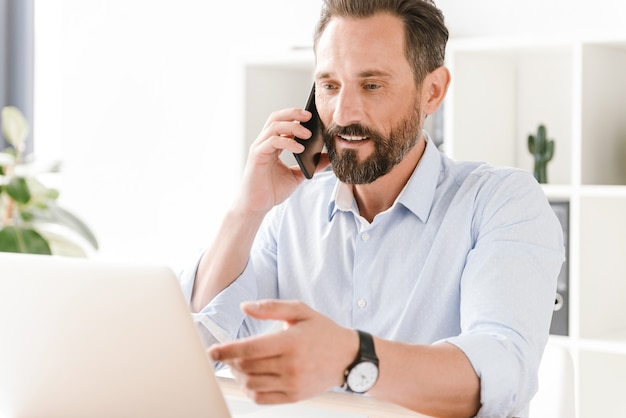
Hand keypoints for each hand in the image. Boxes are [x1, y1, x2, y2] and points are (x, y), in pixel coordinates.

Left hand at [208, 300, 356, 403]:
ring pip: (251, 384)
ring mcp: (292, 384)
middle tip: (226, 354)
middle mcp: (291, 366)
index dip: (226, 351)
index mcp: (291, 342)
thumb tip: (245, 307)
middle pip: (247, 367)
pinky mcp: (294, 396)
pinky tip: (250, 378)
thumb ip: (271, 307)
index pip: (250, 349)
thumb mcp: (300, 311)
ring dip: (238, 375)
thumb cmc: (324, 332)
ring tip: (238, 364)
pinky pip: (262, 398)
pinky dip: (249, 389)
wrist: (348, 357)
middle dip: (230, 361)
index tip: (213, 351)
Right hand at [236, 108, 329, 214]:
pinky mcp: (257, 156)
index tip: (313, 117)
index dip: (296, 116)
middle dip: (293, 113)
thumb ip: (311, 165)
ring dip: (293, 127)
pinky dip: (287, 142)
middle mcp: (264, 143)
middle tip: (310, 116)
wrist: (258, 206)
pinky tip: (299, 148)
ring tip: (308, 134)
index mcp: (273, 144)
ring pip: (274, 126)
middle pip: (276, 117)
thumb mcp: (297, 175)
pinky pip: (272, 141)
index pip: (283, 122)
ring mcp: (260, 148)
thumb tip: (329, 157)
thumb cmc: (272, 190)